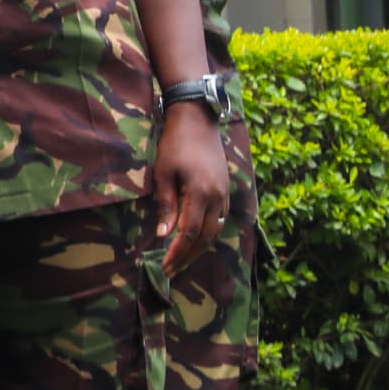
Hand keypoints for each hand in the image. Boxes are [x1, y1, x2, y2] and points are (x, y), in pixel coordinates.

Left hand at [150, 105, 229, 276]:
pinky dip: (208, 233)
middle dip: (188, 257)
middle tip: (172, 271)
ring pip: (216, 230)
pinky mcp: (225, 189)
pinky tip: (197, 238)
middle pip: (205, 237)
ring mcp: (224, 193)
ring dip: (199, 248)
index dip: (176, 253)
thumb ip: (166, 205)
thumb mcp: (163, 174)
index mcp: (200, 194)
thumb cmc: (175, 144)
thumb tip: (164, 235)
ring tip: (183, 259)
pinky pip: (220, 218)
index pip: (189, 233)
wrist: (198, 119)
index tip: (164, 267)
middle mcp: (217, 197)